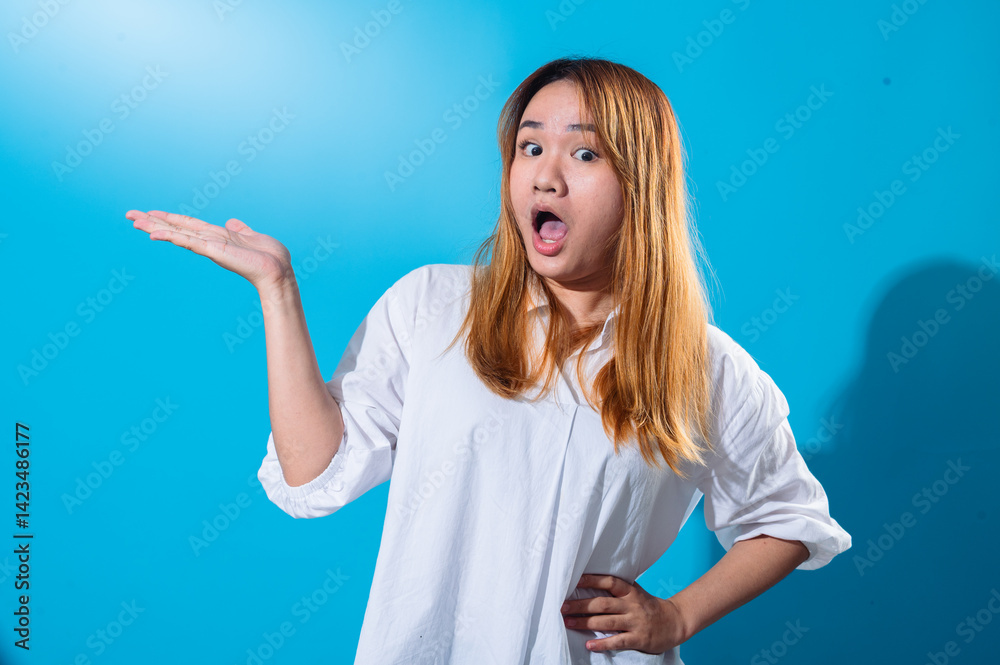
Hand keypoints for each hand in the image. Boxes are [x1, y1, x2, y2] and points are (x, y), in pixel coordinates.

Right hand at [126, 209, 292, 291]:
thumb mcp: (252, 236)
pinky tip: (155, 234)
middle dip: (153, 222)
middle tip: (129, 216)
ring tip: (134, 222)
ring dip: (155, 228)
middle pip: (176, 228)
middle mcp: (209, 241)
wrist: (278, 271)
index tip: (149, 213)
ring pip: (177, 234)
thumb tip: (231, 222)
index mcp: (217, 236)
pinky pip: (189, 242)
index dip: (168, 218)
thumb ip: (240, 229)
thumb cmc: (269, 257)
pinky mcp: (214, 251)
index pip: (187, 225)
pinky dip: (172, 237)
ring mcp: (210, 247)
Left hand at [561, 574, 687, 653]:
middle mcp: (632, 605)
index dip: (592, 580)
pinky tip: (589, 645)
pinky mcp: (639, 638)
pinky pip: (618, 641)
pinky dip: (602, 644)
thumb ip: (618, 589)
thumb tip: (591, 582)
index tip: (574, 580)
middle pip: (602, 603)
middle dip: (581, 605)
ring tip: (569, 623)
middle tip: (563, 607)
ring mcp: (636, 622)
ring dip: (585, 623)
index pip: (609, 582)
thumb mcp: (636, 593)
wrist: (675, 622)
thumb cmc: (649, 606)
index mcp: (630, 591)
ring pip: (607, 622)